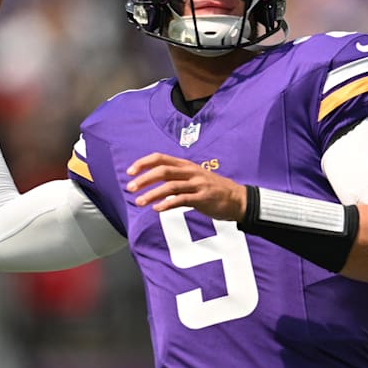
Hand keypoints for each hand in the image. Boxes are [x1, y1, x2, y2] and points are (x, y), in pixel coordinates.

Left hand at [126, 153, 246, 220]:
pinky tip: (157, 209)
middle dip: (144, 178)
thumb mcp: (194, 179)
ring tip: (139, 202)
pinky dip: (167, 204)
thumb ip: (175, 180)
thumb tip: (154, 185)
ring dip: (152, 194)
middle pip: (163, 170)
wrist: (237, 199)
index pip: (161, 158)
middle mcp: (191, 172)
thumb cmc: (212, 190)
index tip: (130, 172)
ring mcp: (198, 184)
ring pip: (170, 186)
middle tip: (130, 188)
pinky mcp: (203, 198)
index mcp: (186, 165)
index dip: (143, 163)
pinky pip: (182, 199)